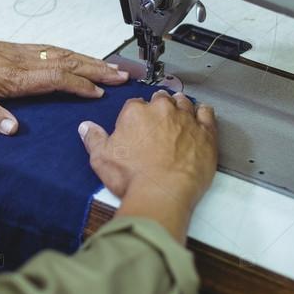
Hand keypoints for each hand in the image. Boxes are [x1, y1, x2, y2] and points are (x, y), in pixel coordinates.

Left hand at [0, 26, 129, 134]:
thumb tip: (12, 130)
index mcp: (14, 77)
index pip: (56, 78)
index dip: (80, 85)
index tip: (101, 93)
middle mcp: (22, 61)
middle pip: (67, 62)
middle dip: (97, 69)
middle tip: (122, 75)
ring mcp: (18, 53)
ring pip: (61, 54)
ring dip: (88, 59)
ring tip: (109, 65)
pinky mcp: (12, 49)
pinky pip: (49, 49)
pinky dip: (68, 52)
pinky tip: (74, 55)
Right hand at [78, 90, 216, 241]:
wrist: (161, 194)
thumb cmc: (133, 178)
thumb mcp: (102, 159)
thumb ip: (94, 139)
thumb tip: (86, 128)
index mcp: (135, 112)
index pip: (136, 104)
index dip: (138, 114)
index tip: (139, 124)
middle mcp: (162, 110)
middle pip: (161, 100)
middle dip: (159, 108)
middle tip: (159, 122)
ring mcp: (185, 120)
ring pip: (184, 103)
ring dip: (180, 107)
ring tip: (179, 115)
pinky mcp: (205, 133)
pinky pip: (207, 114)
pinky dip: (203, 113)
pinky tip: (201, 116)